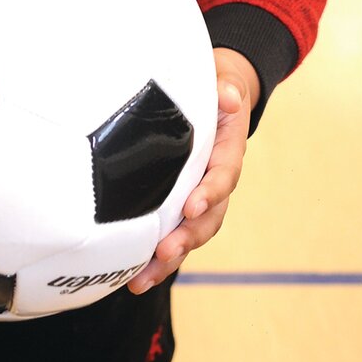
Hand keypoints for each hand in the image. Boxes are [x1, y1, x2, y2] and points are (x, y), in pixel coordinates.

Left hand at [127, 48, 258, 293]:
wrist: (218, 96)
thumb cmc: (217, 88)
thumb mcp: (226, 81)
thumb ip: (227, 88)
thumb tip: (228, 96)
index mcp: (227, 152)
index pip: (223, 175)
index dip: (210, 193)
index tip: (191, 205)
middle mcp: (215, 181)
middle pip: (208, 217)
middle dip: (187, 238)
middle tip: (165, 252)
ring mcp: (199, 196)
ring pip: (189, 234)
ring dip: (169, 259)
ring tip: (142, 280)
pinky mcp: (180, 205)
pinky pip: (173, 234)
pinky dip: (157, 259)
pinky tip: (134, 277)